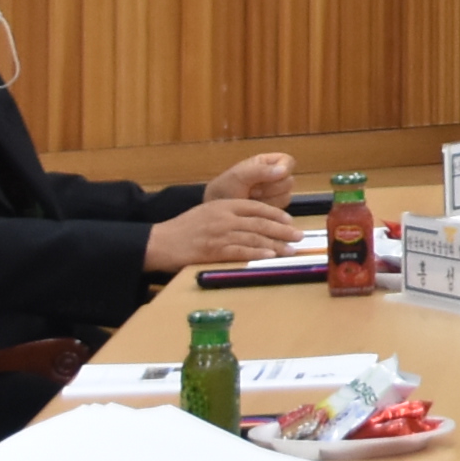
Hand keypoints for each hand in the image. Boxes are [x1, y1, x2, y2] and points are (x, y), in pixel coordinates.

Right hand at [146, 196, 309, 272]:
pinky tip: (270, 256)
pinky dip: (257, 254)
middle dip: (283, 230)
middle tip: (299, 236)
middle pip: (261, 223)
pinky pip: (241, 252)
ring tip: (290, 249)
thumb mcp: (208, 211)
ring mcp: (220, 234)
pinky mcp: (214, 251)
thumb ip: (230, 213)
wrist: (160, 241)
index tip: (290, 221)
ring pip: (254, 238)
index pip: (257, 207)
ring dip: (276, 244)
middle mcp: (224, 217)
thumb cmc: (185, 228)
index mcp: (224, 204)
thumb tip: (255, 221)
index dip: (276, 214)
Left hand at [206, 153, 298, 205]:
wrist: (215, 215)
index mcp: (266, 163)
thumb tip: (284, 170)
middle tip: (251, 191)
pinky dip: (266, 211)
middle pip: (289, 182)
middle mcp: (274, 177)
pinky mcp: (274, 211)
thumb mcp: (238, 176)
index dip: (283, 169)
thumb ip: (261, 171)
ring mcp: (275, 195)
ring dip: (267, 201)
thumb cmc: (224, 190)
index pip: (288, 161)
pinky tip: (254, 210)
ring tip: (250, 200)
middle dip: (269, 189)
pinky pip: (281, 211)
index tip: (270, 177)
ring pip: (286, 197)